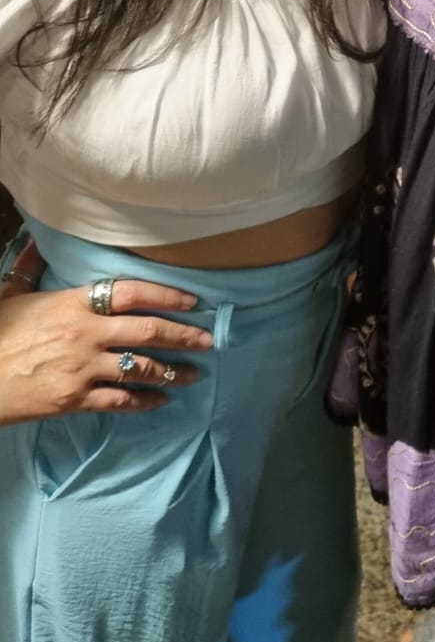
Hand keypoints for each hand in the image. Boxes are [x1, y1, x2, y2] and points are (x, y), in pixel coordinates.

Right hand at [0, 246, 212, 425]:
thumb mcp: (12, 294)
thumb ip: (31, 267)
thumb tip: (35, 240)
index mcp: (74, 303)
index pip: (132, 292)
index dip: (166, 295)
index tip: (192, 301)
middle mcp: (85, 334)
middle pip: (148, 331)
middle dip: (183, 335)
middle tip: (208, 340)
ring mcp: (82, 369)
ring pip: (140, 368)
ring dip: (171, 370)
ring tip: (192, 373)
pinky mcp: (73, 400)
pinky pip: (120, 402)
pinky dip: (144, 401)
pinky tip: (159, 399)